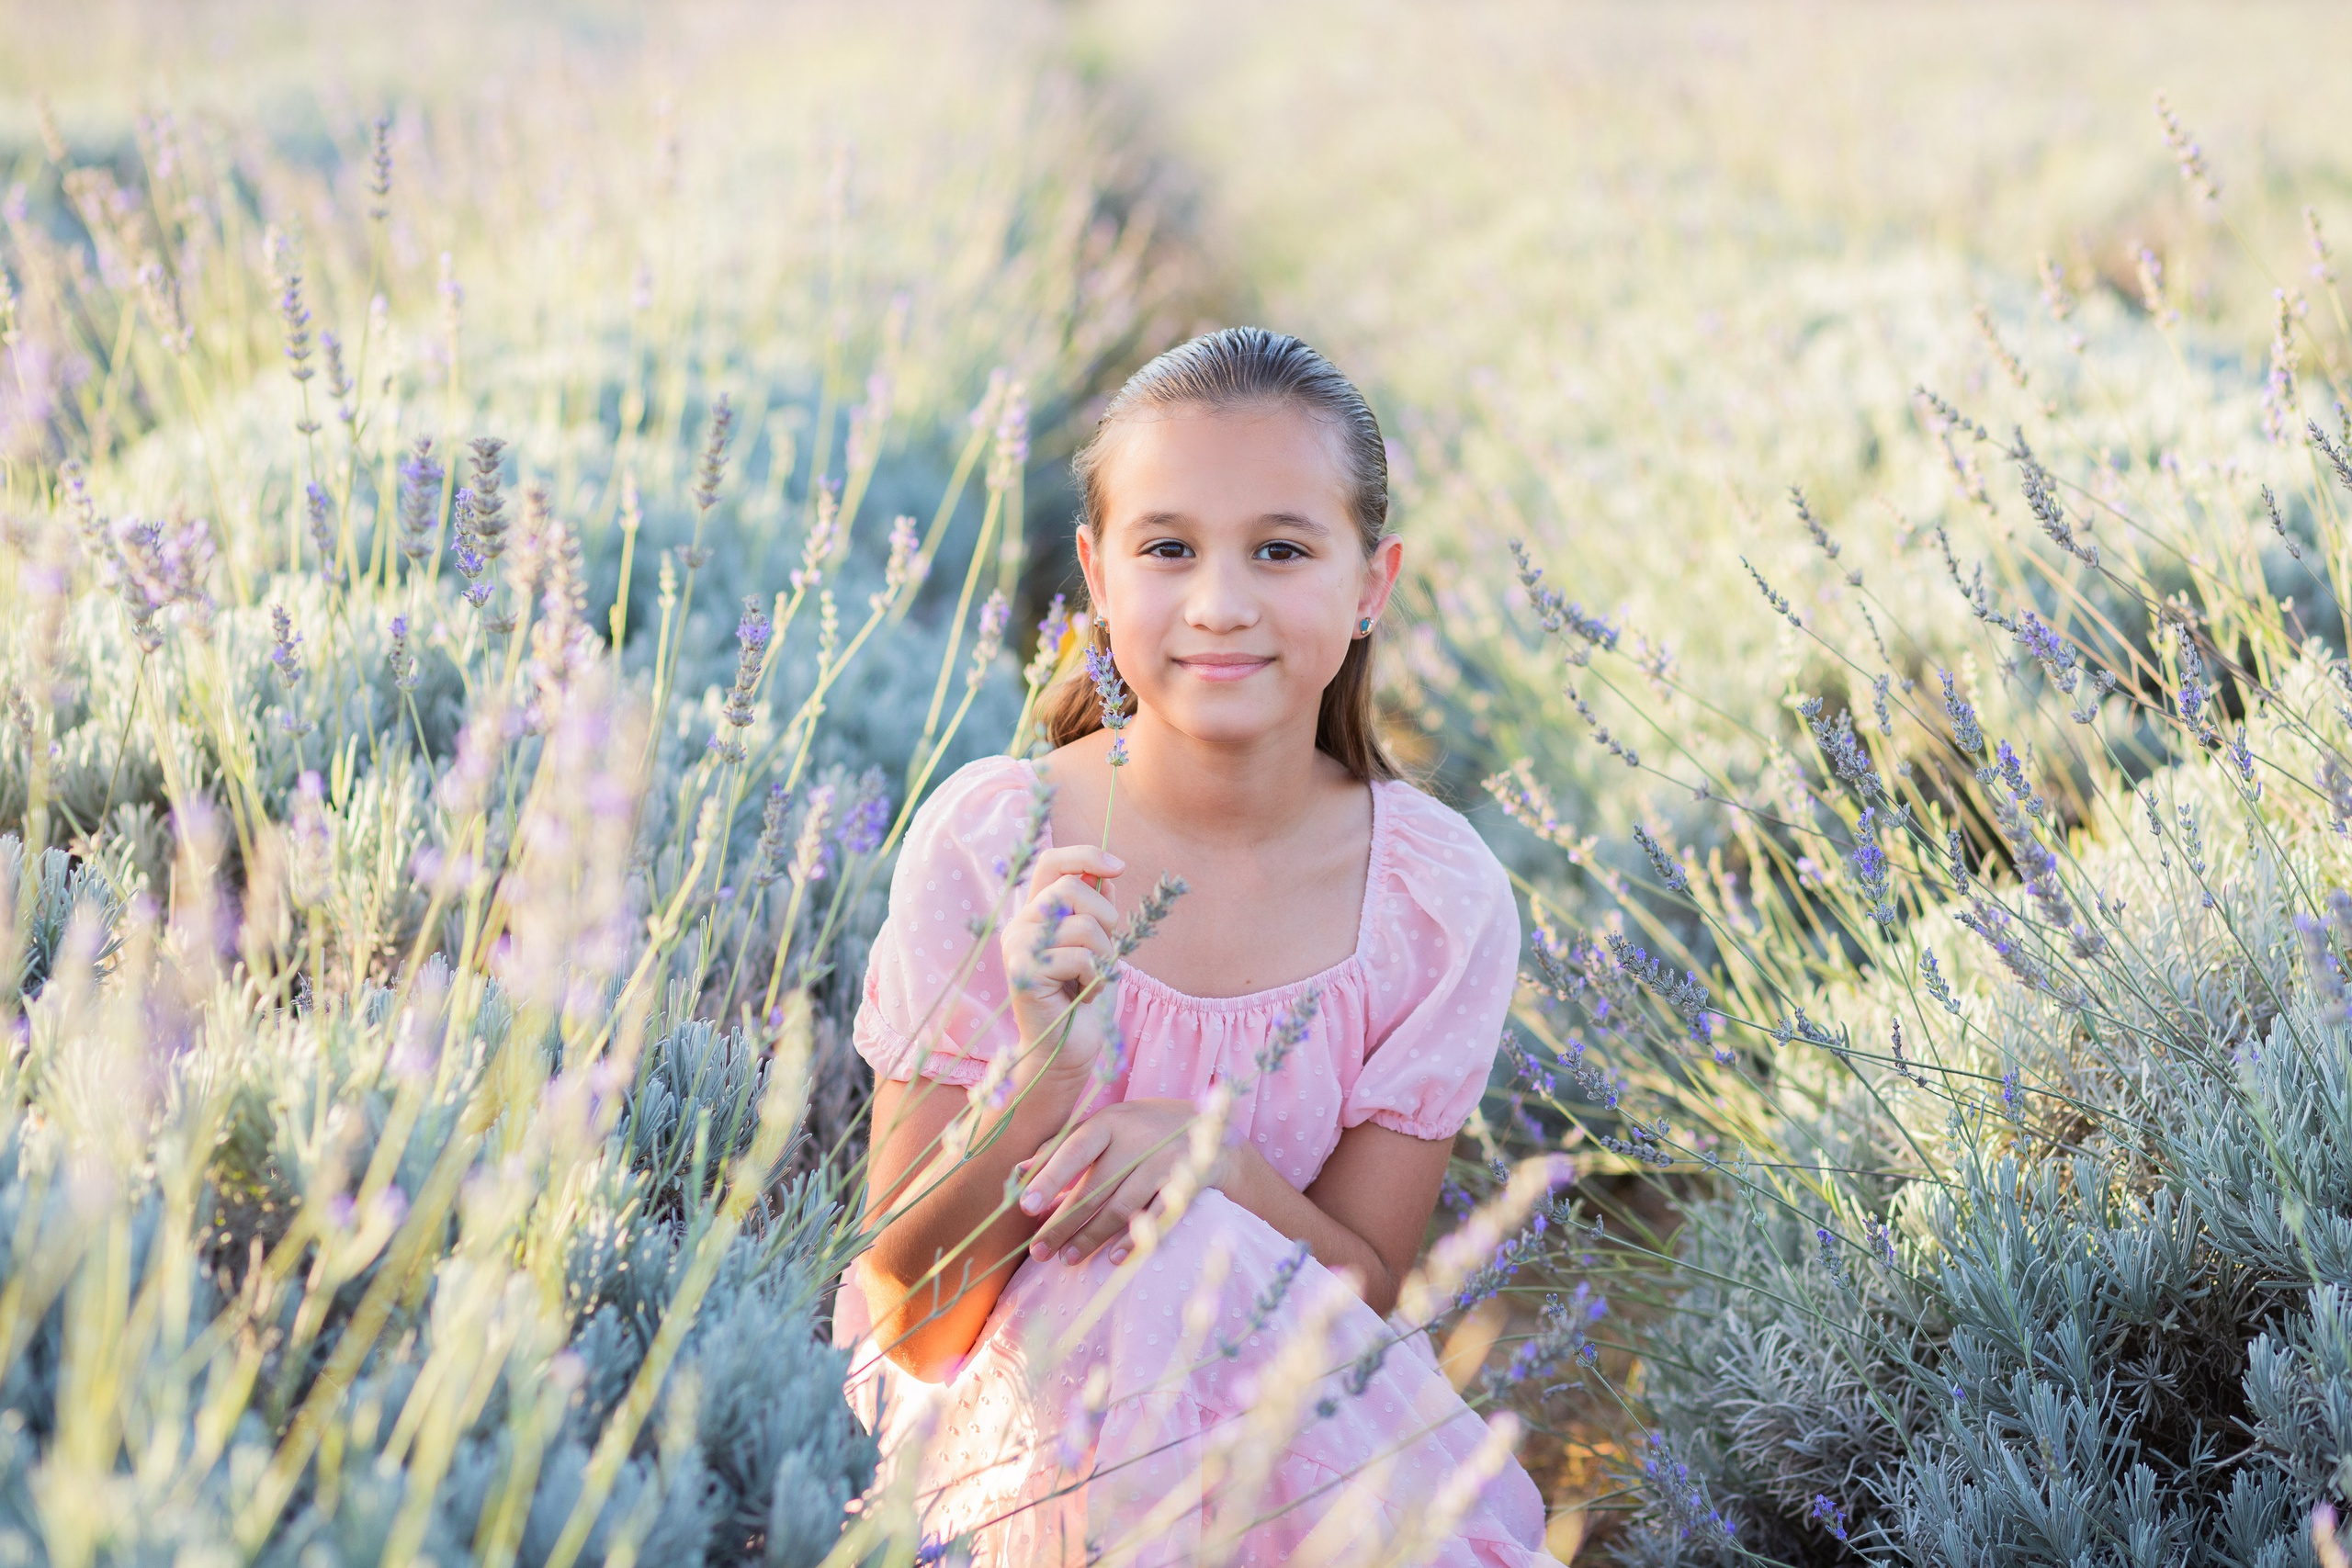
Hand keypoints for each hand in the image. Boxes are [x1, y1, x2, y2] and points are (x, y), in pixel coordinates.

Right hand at [1001, 844, 1124, 1079]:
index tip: (1120, 866)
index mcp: (1037, 913)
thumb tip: (1107, 875)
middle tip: (1106, 953)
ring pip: (1082, 925)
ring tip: (1093, 979)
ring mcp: (1018, 947)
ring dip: (1104, 955)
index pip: (1053, 862)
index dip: (1086, 856)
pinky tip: (1084, 996)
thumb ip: (1096, 911)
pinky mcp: (1024, 972)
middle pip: (1072, 889)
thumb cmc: (1083, 998)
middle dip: (1106, 919)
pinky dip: (1095, 978)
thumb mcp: (1097, 946)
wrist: (1068, 1051)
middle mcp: (1020, 924)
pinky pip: (1079, 957)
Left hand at [1014, 1098, 1230, 1267]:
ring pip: (1121, 1207)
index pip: (1074, 1149)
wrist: (1211, 1128)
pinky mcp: (1187, 1183)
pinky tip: (1113, 1258)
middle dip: (1063, 1222)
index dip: (1049, 1177)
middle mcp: (1138, 1139)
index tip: (1025, 1207)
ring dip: (1092, 1236)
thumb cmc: (1142, 1128)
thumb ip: (1063, 1147)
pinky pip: (1156, 1217)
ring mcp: (1165, 1162)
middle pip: (1094, 1187)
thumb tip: (1018, 1171)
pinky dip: (1134, 1239)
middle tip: (1038, 1251)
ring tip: (1067, 1258)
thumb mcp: (1106, 1126)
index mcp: (1111, 1120)